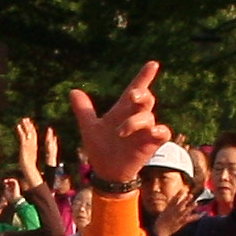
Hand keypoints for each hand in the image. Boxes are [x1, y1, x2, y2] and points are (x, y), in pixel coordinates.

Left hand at [70, 60, 172, 185]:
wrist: (105, 171)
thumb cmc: (100, 148)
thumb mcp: (90, 127)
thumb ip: (84, 110)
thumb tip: (73, 91)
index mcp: (123, 109)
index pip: (135, 88)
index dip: (144, 76)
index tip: (152, 64)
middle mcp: (135, 117)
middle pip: (146, 98)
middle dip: (142, 94)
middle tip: (132, 95)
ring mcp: (144, 131)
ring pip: (149, 117)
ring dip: (136, 121)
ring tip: (121, 131)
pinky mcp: (151, 144)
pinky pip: (162, 133)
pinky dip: (160, 131)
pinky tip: (153, 131)